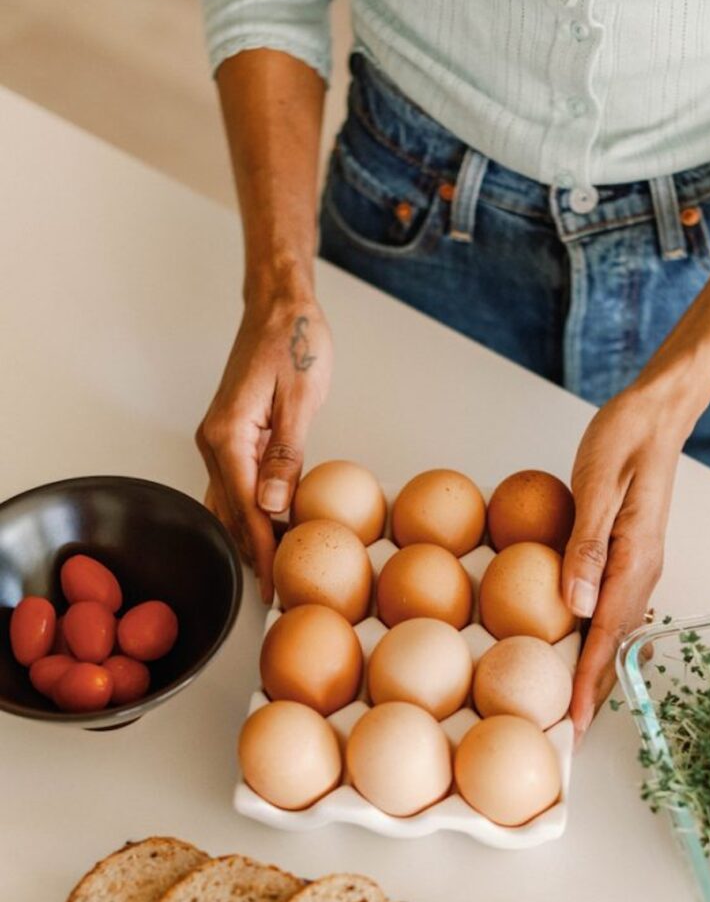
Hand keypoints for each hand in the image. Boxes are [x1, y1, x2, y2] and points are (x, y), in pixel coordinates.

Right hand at [196, 297, 332, 601]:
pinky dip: (249, 513)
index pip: (244, 509)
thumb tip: (272, 506)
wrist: (281, 307)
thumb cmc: (296, 343)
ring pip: (229, 503)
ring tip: (272, 574)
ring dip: (248, 537)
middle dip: (251, 555)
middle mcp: (215, 441)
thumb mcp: (301, 399)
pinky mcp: (233, 437)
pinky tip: (269, 531)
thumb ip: (287, 455)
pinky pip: (236, 485)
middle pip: (230, 513)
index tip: (272, 588)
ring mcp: (221, 440)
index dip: (260, 553)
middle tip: (275, 594)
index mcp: (229, 435)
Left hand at [561, 384, 688, 739]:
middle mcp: (643, 572)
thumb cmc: (624, 439)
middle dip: (594, 692)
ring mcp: (640, 567)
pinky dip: (597, 639)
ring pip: (616, 633)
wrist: (656, 412)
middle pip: (616, 646)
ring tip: (571, 706)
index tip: (574, 722)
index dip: (588, 682)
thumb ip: (586, 547)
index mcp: (635, 560)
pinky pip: (614, 610)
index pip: (608, 636)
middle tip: (569, 734)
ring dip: (596, 670)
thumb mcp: (598, 485)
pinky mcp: (631, 557)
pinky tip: (578, 649)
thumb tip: (575, 606)